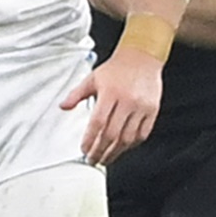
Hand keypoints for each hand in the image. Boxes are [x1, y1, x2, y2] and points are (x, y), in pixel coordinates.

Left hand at [61, 45, 160, 165]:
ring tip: (106, 158)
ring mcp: (142, 107)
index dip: (90, 140)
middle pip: (112, 134)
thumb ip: (76, 94)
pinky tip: (122, 148)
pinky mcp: (153, 110)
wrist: (142, 56)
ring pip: (128, 137)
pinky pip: (143, 133)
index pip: (98, 123)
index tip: (84, 150)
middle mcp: (127, 101)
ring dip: (116, 152)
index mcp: (110, 93)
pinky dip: (132, 144)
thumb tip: (63, 107)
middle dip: (101, 151)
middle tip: (93, 160)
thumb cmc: (116, 69)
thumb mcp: (92, 78)